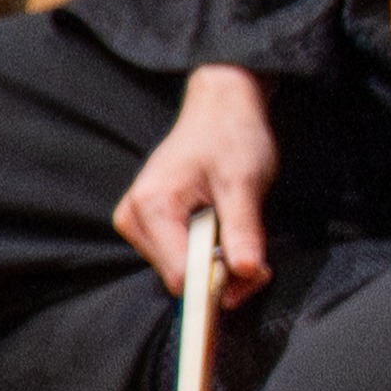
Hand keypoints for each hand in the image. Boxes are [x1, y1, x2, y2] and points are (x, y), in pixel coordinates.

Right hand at [113, 62, 279, 305]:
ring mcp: (136, 222)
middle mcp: (133, 218)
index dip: (222, 281)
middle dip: (221, 275)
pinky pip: (177, 258)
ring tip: (236, 232)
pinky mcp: (147, 225)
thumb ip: (243, 230)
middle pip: (178, 278)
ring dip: (215, 266)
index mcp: (151, 206)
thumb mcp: (243, 182)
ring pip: (179, 272)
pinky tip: (220, 231)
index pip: (181, 275)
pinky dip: (206, 255)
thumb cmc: (230, 137)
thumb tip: (247, 272)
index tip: (257, 270)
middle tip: (253, 251)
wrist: (219, 110)